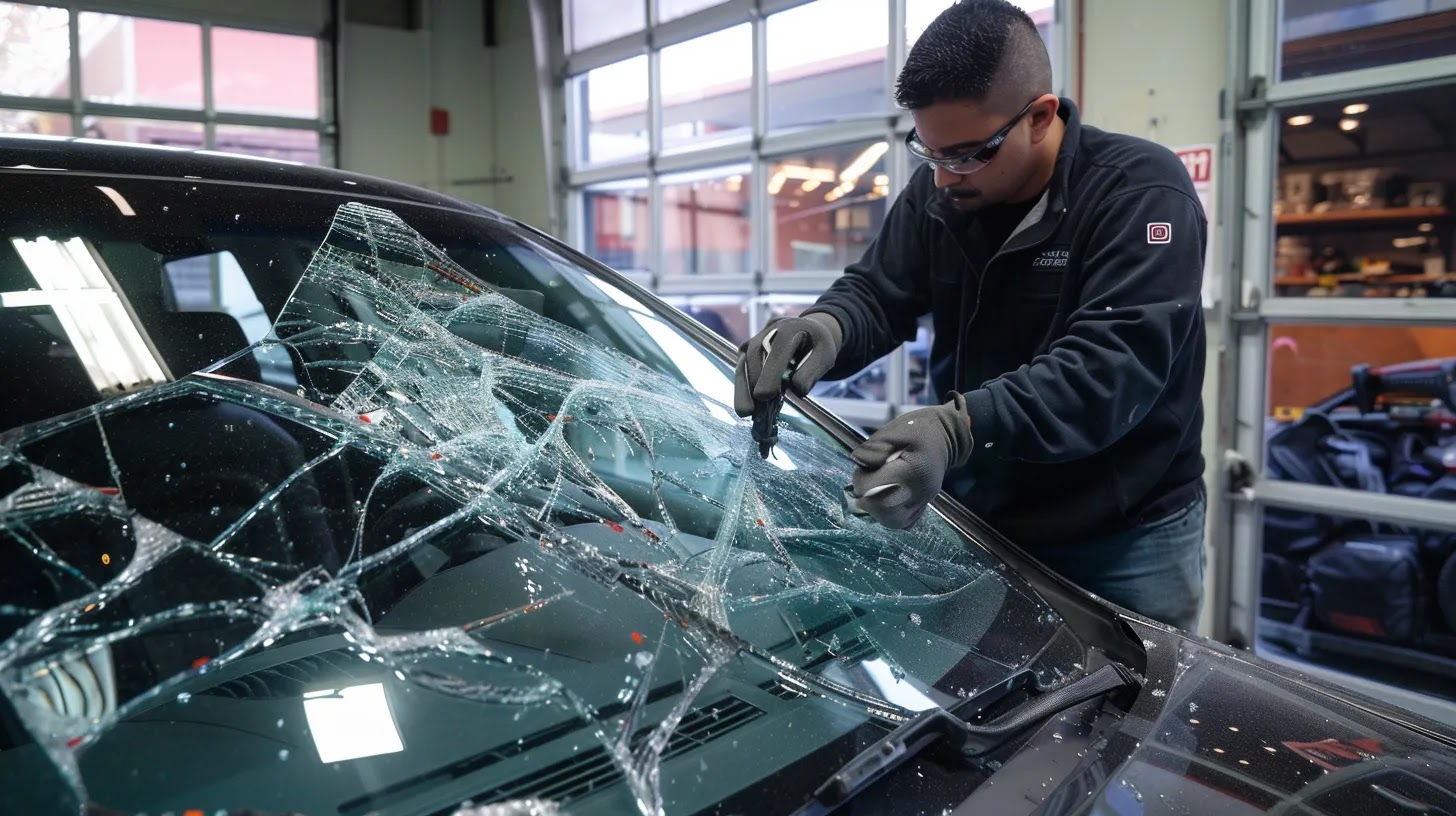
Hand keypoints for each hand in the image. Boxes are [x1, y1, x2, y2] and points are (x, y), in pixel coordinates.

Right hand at [733, 313, 841, 416]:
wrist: (805, 330)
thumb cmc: (815, 346)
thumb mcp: (824, 356)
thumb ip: (811, 373)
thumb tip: (796, 391)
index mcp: (789, 331)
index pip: (778, 353)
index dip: (770, 375)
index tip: (765, 396)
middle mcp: (767, 333)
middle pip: (755, 358)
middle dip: (752, 384)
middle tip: (749, 411)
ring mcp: (754, 341)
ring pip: (744, 365)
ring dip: (742, 389)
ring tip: (744, 411)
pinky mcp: (746, 350)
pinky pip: (741, 369)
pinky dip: (741, 386)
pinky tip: (744, 404)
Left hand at [849, 394, 974, 528]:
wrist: (946, 437)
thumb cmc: (917, 430)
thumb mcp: (893, 431)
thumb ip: (873, 448)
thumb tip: (858, 464)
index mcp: (913, 471)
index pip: (876, 491)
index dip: (862, 481)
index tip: (865, 468)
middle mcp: (920, 492)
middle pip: (884, 512)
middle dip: (867, 498)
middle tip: (868, 480)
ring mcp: (924, 502)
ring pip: (893, 521)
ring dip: (876, 508)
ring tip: (875, 488)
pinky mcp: (923, 507)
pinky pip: (902, 521)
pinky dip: (889, 514)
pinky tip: (887, 496)